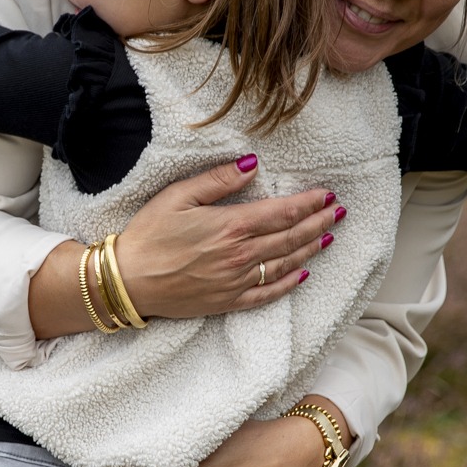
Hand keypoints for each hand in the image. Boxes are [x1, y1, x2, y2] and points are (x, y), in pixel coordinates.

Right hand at [29, 156, 344, 337]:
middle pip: (290, 237)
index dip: (308, 203)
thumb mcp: (177, 197)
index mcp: (229, 226)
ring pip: (284, 263)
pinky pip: (267, 294)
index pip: (281, 213)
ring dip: (310, 248)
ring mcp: (236, 282)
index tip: (326, 194)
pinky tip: (302, 273)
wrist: (126, 281)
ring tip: (328, 236)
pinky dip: (288, 282)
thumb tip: (250, 164)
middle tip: (339, 212)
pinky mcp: (228, 302)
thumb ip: (217, 181)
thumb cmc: (148, 235)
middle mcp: (239, 256)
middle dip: (318, 223)